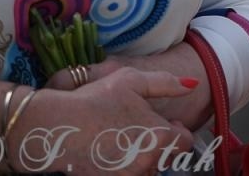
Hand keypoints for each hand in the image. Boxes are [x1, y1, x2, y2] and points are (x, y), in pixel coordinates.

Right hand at [8, 69, 194, 175]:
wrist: (55, 126)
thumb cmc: (95, 99)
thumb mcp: (133, 81)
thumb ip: (166, 83)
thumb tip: (193, 84)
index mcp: (160, 137)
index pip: (184, 143)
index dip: (176, 131)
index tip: (161, 123)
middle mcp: (147, 162)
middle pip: (165, 158)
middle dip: (157, 145)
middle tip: (136, 129)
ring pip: (146, 170)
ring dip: (140, 158)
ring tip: (120, 140)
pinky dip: (122, 168)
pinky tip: (108, 152)